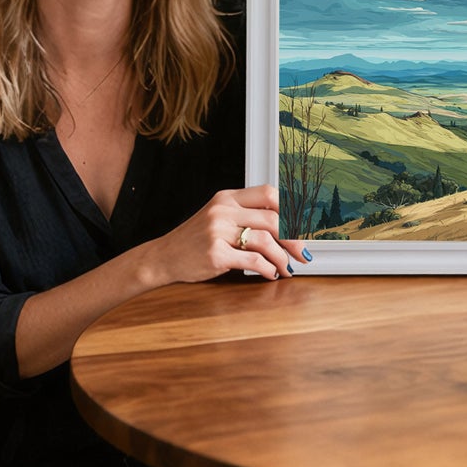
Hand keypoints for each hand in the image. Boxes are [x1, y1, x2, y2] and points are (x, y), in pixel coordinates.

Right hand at [151, 185, 308, 283]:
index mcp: (227, 197)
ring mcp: (218, 232)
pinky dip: (268, 269)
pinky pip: (253, 260)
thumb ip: (246, 216)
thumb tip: (285, 227)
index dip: (291, 208)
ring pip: (266, 240)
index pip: (269, 193)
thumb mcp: (218, 218)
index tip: (303, 225)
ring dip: (282, 258)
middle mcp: (223, 210)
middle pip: (273, 218)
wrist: (163, 257)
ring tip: (286, 268)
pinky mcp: (215, 254)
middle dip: (294, 238)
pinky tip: (271, 274)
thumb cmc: (195, 240)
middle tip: (302, 253)